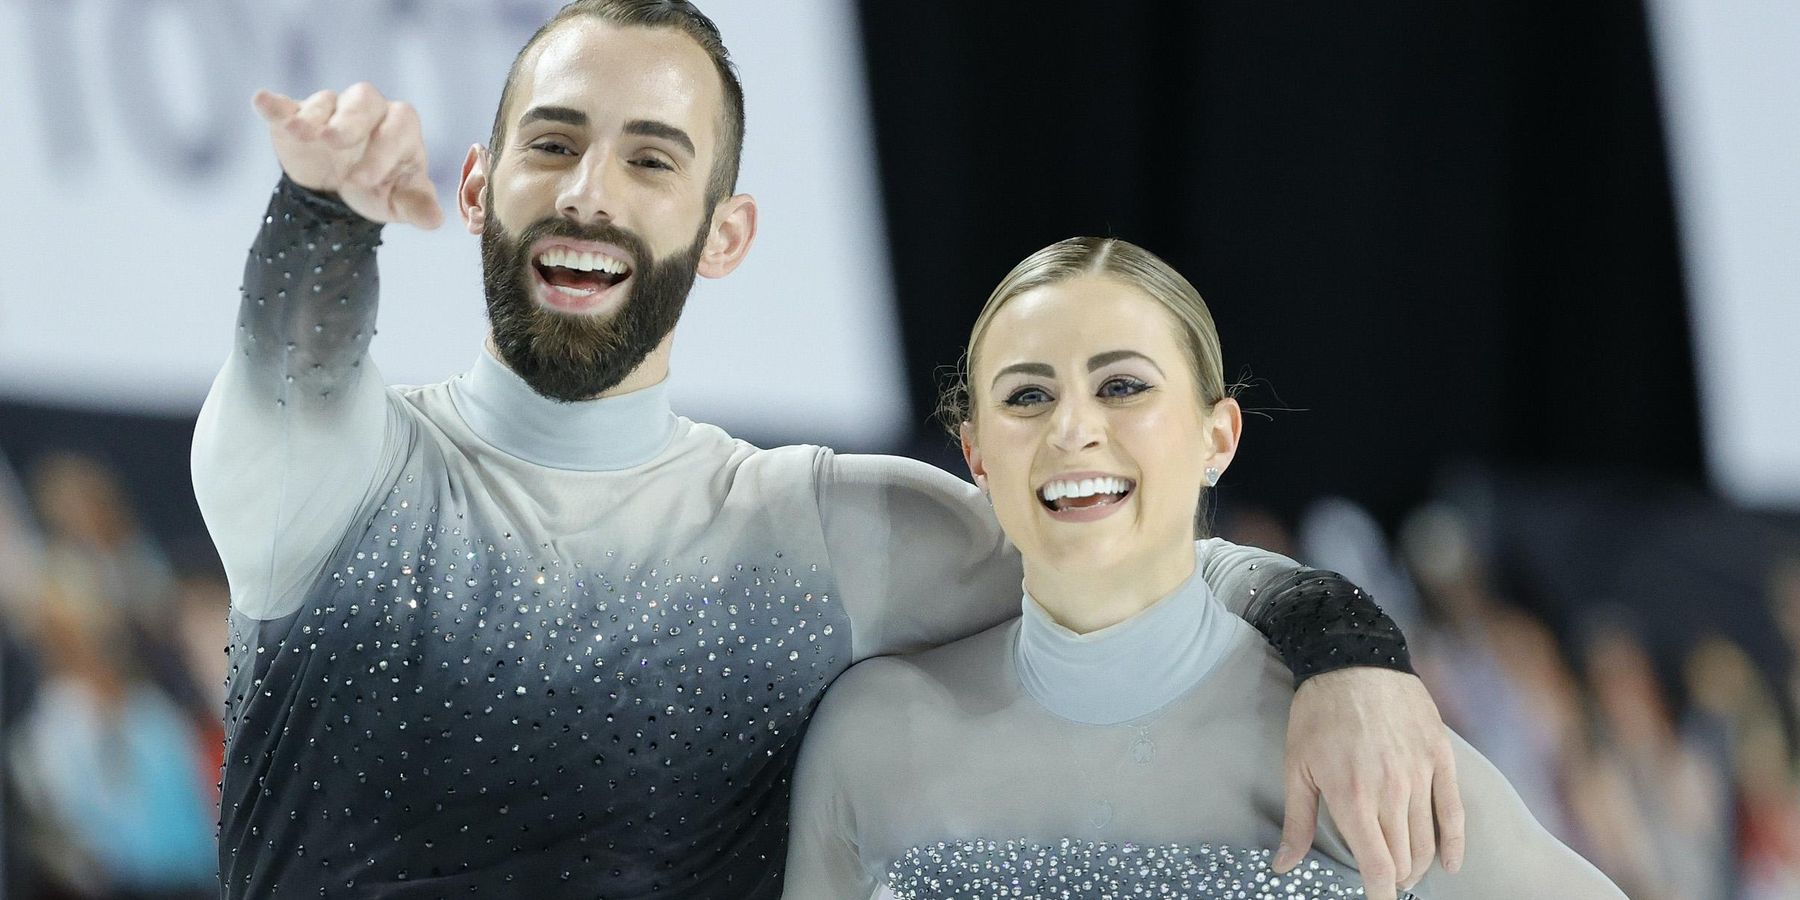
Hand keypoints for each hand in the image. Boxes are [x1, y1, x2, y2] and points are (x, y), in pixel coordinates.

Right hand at [251, 83, 442, 229]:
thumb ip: (416, 206)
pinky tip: (262, 102)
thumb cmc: (381, 188)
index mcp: (399, 126)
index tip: (366, 180)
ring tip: (302, 134)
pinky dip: (274, 105)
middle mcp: (368, 110)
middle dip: (350, 121)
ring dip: (312, 117)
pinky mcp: (296, 117)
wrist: (343, 190)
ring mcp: (330, 111)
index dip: (385, 149)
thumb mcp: (400, 201)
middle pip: (363, 100)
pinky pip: (285, 105)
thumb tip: (435, 221)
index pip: (399, 127)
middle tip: (335, 141)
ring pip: (324, 102)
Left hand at [1275, 668, 1464, 898]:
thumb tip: (1282, 866)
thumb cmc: (1318, 713)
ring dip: (1418, 865)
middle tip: (1382, 880)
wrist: (1353, 658)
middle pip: (1405, 858)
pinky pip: (1453, 810)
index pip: (1377, 866)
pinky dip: (1454, 842)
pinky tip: (1450, 864)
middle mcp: (1392, 790)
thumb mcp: (1297, 767)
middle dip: (1394, 879)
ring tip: (1404, 873)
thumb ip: (1297, 822)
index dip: (1379, 894)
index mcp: (1353, 797)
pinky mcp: (1440, 756)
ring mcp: (1421, 774)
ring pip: (1428, 840)